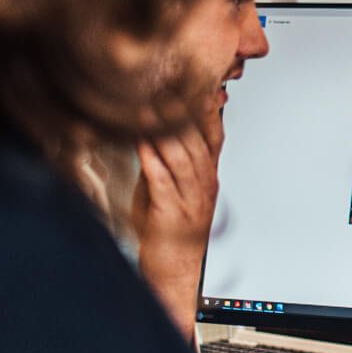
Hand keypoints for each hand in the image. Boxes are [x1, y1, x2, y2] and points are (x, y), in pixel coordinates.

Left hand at [134, 94, 224, 337]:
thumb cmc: (168, 235)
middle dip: (182, 107)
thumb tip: (152, 129)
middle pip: (198, 136)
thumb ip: (167, 160)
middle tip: (166, 81)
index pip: (212, 131)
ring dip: (165, 127)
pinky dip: (151, 156)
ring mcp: (191, 197)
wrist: (174, 274)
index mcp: (207, 176)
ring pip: (182, 153)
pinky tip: (139, 139)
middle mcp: (204, 183)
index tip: (193, 78)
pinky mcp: (171, 212)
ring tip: (150, 103)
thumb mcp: (172, 189)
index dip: (204, 104)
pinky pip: (162, 177)